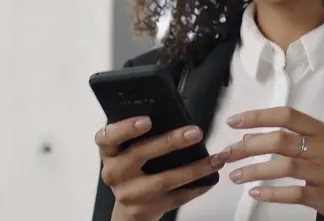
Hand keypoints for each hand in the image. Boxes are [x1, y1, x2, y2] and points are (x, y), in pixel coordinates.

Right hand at [95, 116, 228, 220]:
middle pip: (140, 154)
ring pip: (163, 180)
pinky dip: (196, 188)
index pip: (108, 136)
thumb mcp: (127, 148)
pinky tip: (209, 178)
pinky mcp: (145, 209)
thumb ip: (140, 133)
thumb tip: (174, 114)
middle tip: (195, 132)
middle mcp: (114, 172)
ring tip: (214, 159)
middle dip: (171, 142)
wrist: (128, 206)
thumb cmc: (132, 166)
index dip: (126, 128)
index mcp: (108, 151)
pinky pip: (175, 198)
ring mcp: (129, 193)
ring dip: (193, 169)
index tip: (147, 120)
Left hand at [220, 107, 323, 220]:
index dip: (258, 116)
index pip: (287, 115)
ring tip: (235, 176)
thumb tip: (251, 136)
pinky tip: (254, 193)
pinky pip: (294, 193)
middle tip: (228, 154)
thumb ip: (293, 140)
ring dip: (253, 170)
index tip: (233, 122)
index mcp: (323, 131)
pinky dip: (271, 193)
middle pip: (281, 139)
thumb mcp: (323, 149)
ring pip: (284, 165)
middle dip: (248, 146)